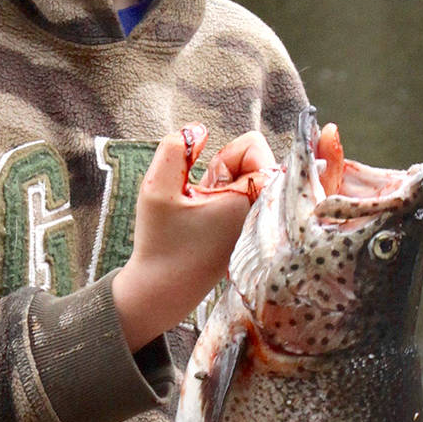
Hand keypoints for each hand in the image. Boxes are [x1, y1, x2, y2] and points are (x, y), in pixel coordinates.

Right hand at [112, 124, 272, 352]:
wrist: (162, 292)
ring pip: (249, 178)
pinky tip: (208, 225)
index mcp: (253, 199)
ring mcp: (261, 225)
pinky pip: (246, 199)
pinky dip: (227, 203)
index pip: (253, 144)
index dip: (223, 157)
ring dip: (225, 187)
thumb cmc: (160, 242)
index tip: (208, 185)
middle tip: (204, 199)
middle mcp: (266, 212)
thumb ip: (174, 148)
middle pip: (255, 158)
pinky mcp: (252, 235)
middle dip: (227, 169)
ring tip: (204, 214)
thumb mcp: (156, 188)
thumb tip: (199, 130)